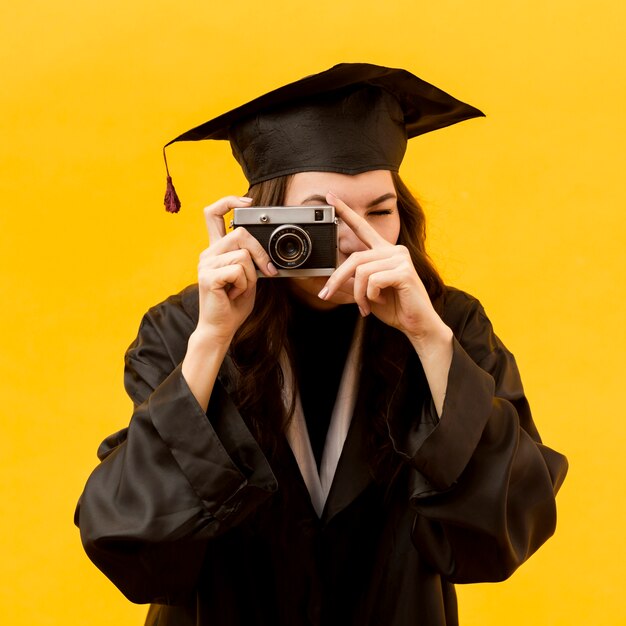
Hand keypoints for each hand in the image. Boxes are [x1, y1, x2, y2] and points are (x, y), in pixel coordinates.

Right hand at [195, 195, 276, 343]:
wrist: (220, 328)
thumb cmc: (233, 304)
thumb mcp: (248, 276)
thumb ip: (250, 259)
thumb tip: (264, 248)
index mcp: (215, 249)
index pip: (214, 213)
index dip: (229, 201)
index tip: (248, 201)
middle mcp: (207, 253)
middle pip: (240, 233)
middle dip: (260, 253)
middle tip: (266, 272)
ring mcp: (205, 264)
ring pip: (243, 255)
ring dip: (251, 276)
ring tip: (239, 289)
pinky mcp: (208, 277)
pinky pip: (238, 270)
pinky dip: (244, 285)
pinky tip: (233, 294)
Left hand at [320, 192, 449, 352]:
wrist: (417, 325)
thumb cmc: (394, 308)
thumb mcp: (366, 292)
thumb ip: (352, 280)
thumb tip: (330, 276)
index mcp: (384, 251)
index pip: (362, 227)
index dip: (345, 212)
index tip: (330, 197)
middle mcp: (393, 250)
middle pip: (354, 258)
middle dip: (337, 278)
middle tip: (326, 295)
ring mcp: (400, 258)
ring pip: (361, 272)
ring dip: (358, 294)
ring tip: (366, 306)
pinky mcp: (404, 271)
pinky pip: (373, 280)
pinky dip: (370, 296)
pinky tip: (382, 301)